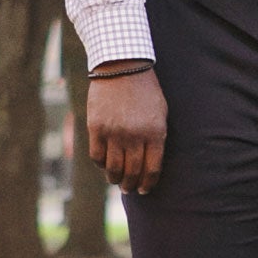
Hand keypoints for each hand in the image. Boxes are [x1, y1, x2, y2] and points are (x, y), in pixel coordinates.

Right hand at [87, 68, 167, 194]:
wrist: (122, 67)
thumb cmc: (146, 91)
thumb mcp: (160, 113)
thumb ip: (157, 137)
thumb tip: (150, 163)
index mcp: (155, 132)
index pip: (152, 168)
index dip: (148, 183)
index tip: (145, 190)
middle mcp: (134, 136)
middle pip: (132, 172)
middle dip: (131, 185)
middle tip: (130, 189)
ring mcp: (114, 132)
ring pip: (113, 168)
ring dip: (115, 179)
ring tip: (117, 181)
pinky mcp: (96, 127)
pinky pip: (97, 156)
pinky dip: (101, 164)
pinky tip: (105, 165)